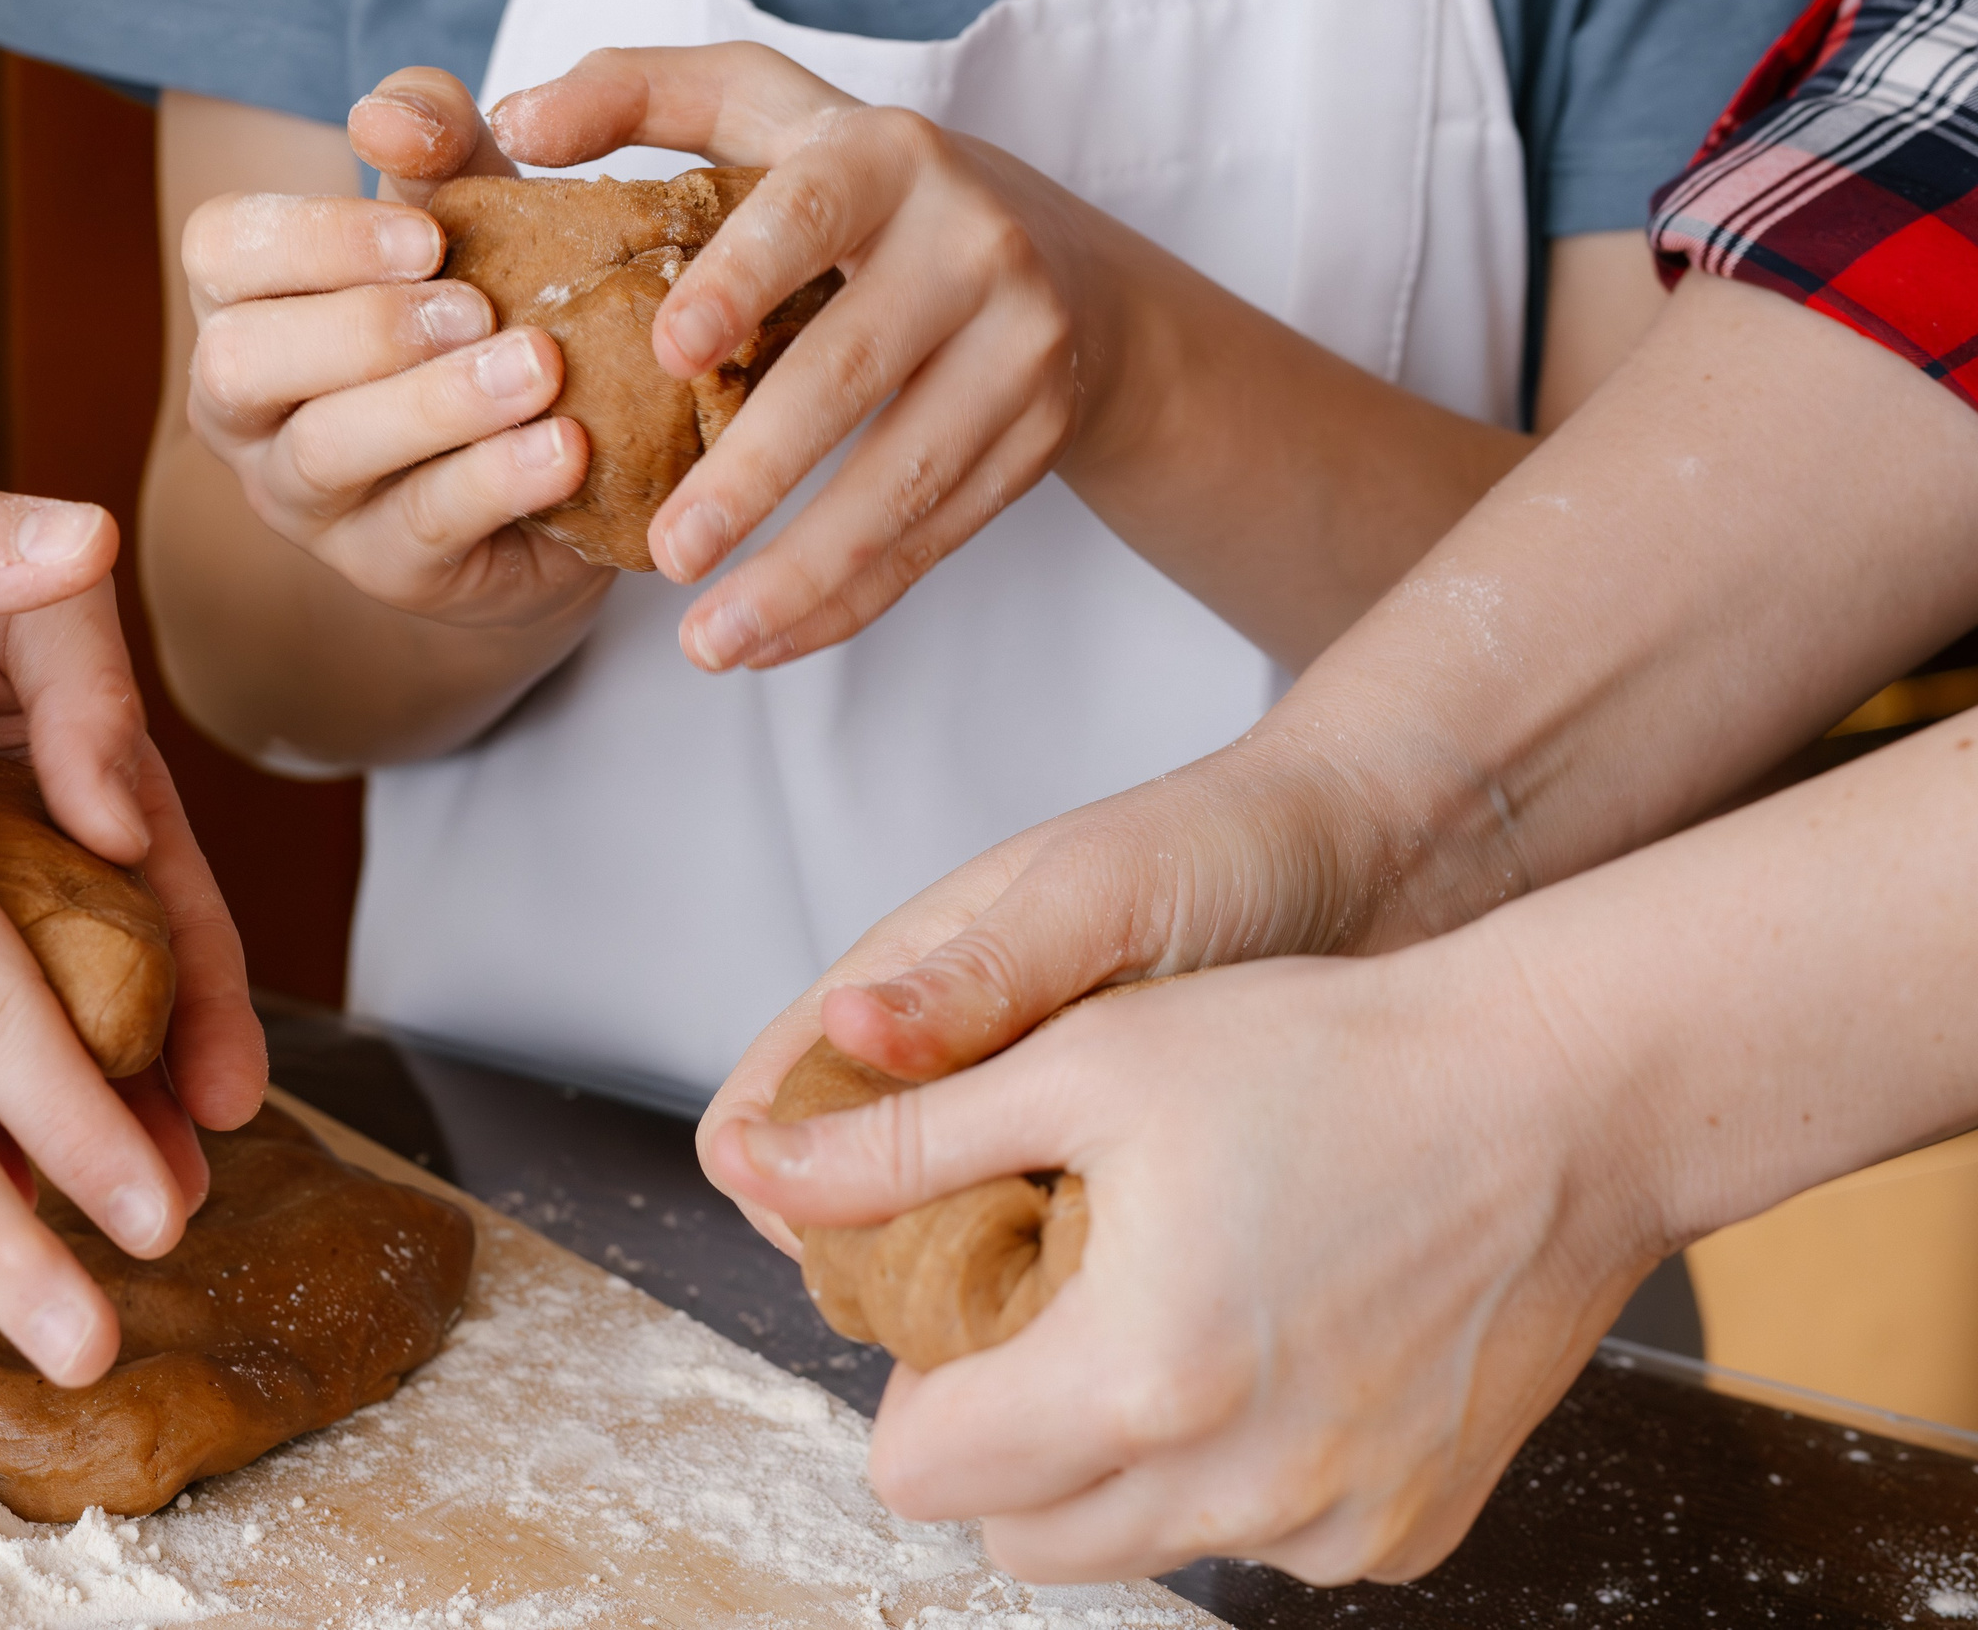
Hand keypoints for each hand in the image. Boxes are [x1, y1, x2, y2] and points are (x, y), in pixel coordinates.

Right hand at [175, 67, 605, 631]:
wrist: (559, 470)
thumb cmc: (485, 319)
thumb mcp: (468, 214)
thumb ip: (434, 147)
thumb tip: (385, 119)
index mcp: (248, 303)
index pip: (219, 252)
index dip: (313, 238)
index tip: (426, 235)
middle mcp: (249, 409)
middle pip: (242, 360)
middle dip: (362, 328)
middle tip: (480, 306)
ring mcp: (307, 501)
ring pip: (329, 450)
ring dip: (436, 404)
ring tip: (538, 369)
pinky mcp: (386, 570)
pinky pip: (422, 524)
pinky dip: (495, 480)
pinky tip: (564, 447)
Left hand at [487, 43, 1124, 669]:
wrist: (1070, 265)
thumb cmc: (866, 190)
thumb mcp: (769, 113)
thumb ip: (640, 98)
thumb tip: (514, 121)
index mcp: (887, 156)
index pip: (810, 214)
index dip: (740, 280)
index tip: (665, 351)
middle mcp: (972, 243)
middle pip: (852, 370)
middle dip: (756, 473)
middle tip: (667, 553)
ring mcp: (1021, 345)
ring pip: (905, 477)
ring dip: (803, 572)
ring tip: (708, 640)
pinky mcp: (1040, 433)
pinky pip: (938, 534)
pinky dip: (850, 599)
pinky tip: (769, 642)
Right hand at [693, 721, 1505, 1251]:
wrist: (1388, 866)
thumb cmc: (1230, 850)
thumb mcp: (1098, 903)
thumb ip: (975, 975)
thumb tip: (843, 1031)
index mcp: (905, 987)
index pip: (768, 1109)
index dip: (785, 1184)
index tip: (864, 1237)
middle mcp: (947, 1069)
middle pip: (838, 1204)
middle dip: (877, 1265)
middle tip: (981, 1290)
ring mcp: (1026, 1130)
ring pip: (934, 1252)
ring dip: (971, 1295)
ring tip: (1069, 1301)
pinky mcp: (1108, 1182)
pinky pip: (1040, 1272)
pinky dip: (1063, 1301)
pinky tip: (1134, 1306)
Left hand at [706, 949, 1658, 1583]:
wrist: (1560, 1096)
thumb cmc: (1328, 1055)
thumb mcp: (1088, 1064)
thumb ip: (904, 1142)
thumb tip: (758, 1171)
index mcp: (1133, 1379)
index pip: (917, 1473)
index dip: (915, 1384)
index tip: (965, 1302)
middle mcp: (1233, 1488)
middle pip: (1013, 1533)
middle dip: (999, 1436)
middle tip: (1054, 1306)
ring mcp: (1330, 1528)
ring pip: (1131, 1544)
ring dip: (1108, 1460)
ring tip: (1158, 1310)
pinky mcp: (1405, 1531)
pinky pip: (1255, 1540)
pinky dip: (1226, 1473)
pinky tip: (1261, 1348)